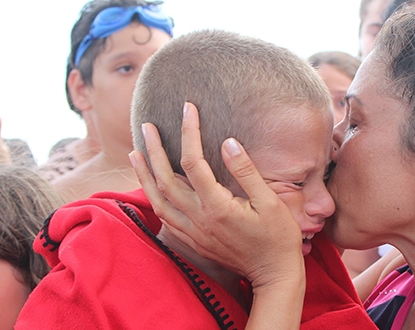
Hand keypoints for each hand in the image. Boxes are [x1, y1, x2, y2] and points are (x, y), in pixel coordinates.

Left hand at [131, 102, 303, 285]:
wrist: (274, 274)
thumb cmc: (279, 237)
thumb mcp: (270, 201)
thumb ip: (246, 172)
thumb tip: (227, 143)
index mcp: (217, 207)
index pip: (194, 162)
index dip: (189, 132)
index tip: (188, 109)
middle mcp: (199, 220)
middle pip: (166, 180)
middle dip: (155, 150)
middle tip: (148, 126)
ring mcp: (194, 233)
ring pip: (158, 200)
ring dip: (144, 175)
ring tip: (135, 153)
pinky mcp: (194, 241)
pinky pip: (165, 217)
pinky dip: (153, 198)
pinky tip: (150, 186)